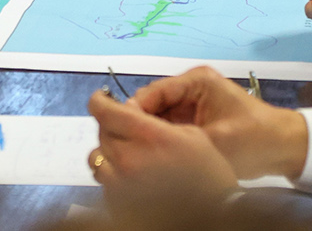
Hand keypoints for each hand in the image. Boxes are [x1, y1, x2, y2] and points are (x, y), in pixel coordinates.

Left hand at [88, 89, 237, 217]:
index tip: (102, 99)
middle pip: (102, 132)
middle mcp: (129, 159)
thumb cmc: (208, 177)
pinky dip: (114, 174)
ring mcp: (120, 184)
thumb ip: (156, 120)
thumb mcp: (191, 135)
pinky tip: (134, 176)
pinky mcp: (118, 203)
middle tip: (128, 130)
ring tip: (129, 155)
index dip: (100, 101)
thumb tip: (132, 111)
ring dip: (109, 151)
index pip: (104, 110)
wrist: (213, 213)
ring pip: (98, 157)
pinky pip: (104, 181)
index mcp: (149, 136)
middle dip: (112, 126)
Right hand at [124, 66, 310, 180]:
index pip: (154, 91)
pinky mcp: (196, 120)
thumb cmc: (256, 139)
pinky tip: (156, 156)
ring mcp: (193, 104)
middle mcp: (191, 88)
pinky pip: (170, 128)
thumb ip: (178, 139)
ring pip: (159, 118)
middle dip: (141, 124)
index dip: (136, 111)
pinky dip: (164, 140)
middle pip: (153, 104)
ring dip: (152, 134)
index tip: (122, 131)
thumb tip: (145, 144)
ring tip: (140, 152)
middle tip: (127, 145)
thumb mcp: (215, 140)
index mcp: (197, 81)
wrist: (285, 148)